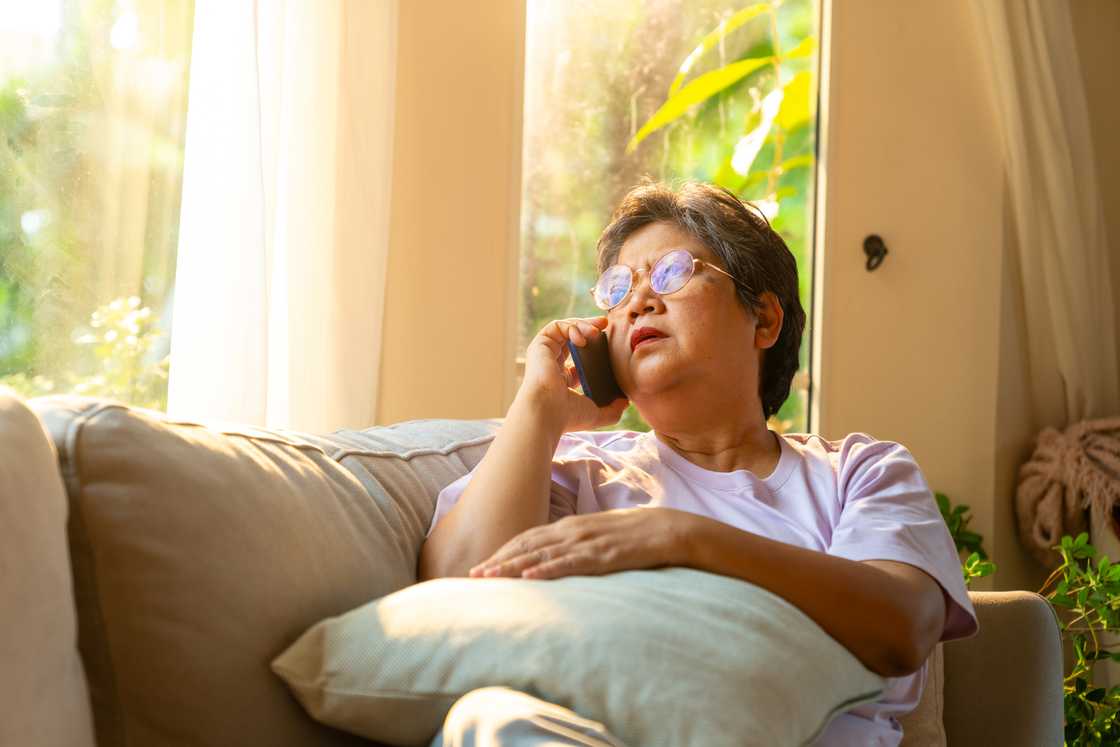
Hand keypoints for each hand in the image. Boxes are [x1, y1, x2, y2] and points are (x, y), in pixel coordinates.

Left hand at [467, 508, 693, 580]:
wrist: (667, 529)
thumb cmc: (632, 535)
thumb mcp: (597, 535)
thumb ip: (574, 544)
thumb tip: (553, 558)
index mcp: (570, 526)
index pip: (527, 538)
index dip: (502, 551)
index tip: (481, 565)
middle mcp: (572, 531)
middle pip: (526, 545)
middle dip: (497, 560)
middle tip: (472, 575)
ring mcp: (586, 543)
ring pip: (540, 555)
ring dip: (511, 566)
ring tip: (488, 577)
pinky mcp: (601, 556)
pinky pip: (569, 564)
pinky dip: (545, 570)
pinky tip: (528, 577)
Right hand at [518, 316, 628, 433]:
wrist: (548, 411)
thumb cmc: (568, 416)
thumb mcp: (596, 413)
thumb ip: (612, 409)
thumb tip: (625, 402)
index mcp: (563, 380)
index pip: (580, 358)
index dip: (596, 348)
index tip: (610, 342)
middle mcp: (552, 365)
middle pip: (573, 338)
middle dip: (590, 327)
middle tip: (605, 324)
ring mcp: (545, 354)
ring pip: (565, 329)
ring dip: (583, 324)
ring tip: (596, 331)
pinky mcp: (540, 346)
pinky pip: (556, 327)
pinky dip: (571, 326)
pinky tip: (583, 338)